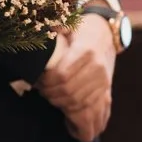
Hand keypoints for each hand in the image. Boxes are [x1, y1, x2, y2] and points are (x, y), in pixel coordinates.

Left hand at [38, 18, 114, 141]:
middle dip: (51, 94)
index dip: (46, 82)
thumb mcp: (67, 26)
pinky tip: (66, 114)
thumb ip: (52, 32)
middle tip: (41, 91)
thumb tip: (34, 31)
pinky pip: (93, 109)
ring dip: (61, 104)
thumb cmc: (80, 30)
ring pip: (79, 103)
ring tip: (51, 98)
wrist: (104, 34)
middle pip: (69, 91)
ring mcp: (104, 81)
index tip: (37, 81)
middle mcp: (97, 68)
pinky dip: (77, 115)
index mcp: (86, 51)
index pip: (62, 75)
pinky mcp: (106, 90)